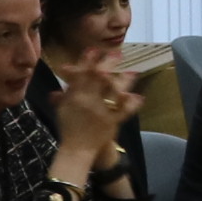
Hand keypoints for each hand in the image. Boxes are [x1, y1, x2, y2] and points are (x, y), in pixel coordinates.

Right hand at [51, 65, 142, 188]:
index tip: (94, 49)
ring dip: (124, 81)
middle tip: (118, 54)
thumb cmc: (68, 128)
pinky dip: (132, 104)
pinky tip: (139, 97)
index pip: (82, 73)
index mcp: (75, 96)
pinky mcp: (112, 121)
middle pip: (99, 77)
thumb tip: (62, 81)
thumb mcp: (62, 109)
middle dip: (109, 63)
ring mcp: (101, 111)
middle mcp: (88, 100)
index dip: (88, 60)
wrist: (76, 150)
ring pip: (114, 91)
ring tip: (133, 71)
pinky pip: (123, 111)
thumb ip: (64, 95)